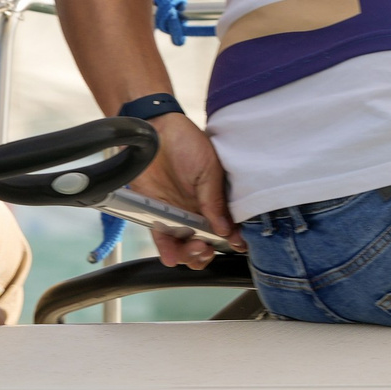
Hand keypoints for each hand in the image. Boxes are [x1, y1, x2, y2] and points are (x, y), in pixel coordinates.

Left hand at [136, 114, 243, 266]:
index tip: (236, 245)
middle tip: (206, 247)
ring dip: (191, 254)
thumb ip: (215, 199)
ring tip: (193, 250)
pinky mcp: (156, 215)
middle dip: (208, 251)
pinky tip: (172, 258)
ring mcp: (177, 214)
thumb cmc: (187, 142)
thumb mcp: (209, 168)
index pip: (227, 225)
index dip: (232, 239)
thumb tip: (226, 229)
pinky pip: (162, 238)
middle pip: (206, 241)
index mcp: (215, 199)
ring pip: (186, 244)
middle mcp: (197, 210)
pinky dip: (167, 251)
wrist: (154, 132)